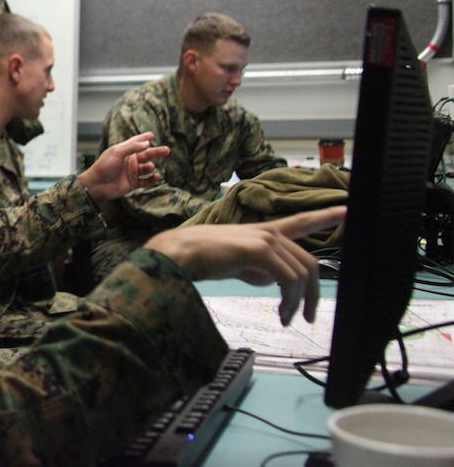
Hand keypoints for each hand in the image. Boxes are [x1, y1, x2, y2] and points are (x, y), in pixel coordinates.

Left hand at [78, 132, 169, 201]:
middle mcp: (129, 161)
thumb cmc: (104, 166)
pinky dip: (152, 179)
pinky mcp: (132, 183)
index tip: (152, 135)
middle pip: (146, 155)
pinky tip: (157, 176)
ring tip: (150, 166)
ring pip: (147, 168)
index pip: (136, 142)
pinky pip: (146, 181)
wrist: (97, 185)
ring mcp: (131, 172)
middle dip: (156, 152)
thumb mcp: (117, 152)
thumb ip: (132, 147)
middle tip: (167, 150)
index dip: (144, 138)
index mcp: (124, 151)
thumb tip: (147, 143)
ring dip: (151, 166)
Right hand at [145, 205, 346, 325]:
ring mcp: (265, 239)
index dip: (326, 216)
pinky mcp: (260, 250)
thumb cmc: (201, 259)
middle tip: (308, 316)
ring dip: (298, 302)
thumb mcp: (236, 265)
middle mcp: (269, 233)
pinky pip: (289, 279)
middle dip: (313, 293)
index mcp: (263, 233)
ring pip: (301, 274)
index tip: (347, 210)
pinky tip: (281, 312)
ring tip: (286, 318)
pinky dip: (290, 300)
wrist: (180, 253)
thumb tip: (272, 282)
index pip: (301, 221)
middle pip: (309, 262)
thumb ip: (256, 270)